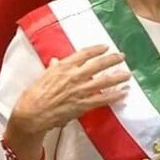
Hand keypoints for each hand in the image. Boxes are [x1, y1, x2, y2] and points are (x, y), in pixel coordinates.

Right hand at [7, 44, 130, 135]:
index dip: (97, 49)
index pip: (84, 53)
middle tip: (122, 56)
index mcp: (64, 66)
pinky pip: (102, 100)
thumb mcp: (44, 76)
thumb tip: (56, 61)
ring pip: (104, 81)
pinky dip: (114, 96)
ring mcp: (80, 90)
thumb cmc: (35, 94)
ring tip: (128, 74)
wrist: (32, 113)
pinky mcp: (83, 105)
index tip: (105, 46)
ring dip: (117, 77)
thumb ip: (54, 68)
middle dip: (112, 59)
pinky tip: (123, 94)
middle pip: (98, 64)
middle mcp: (74, 76)